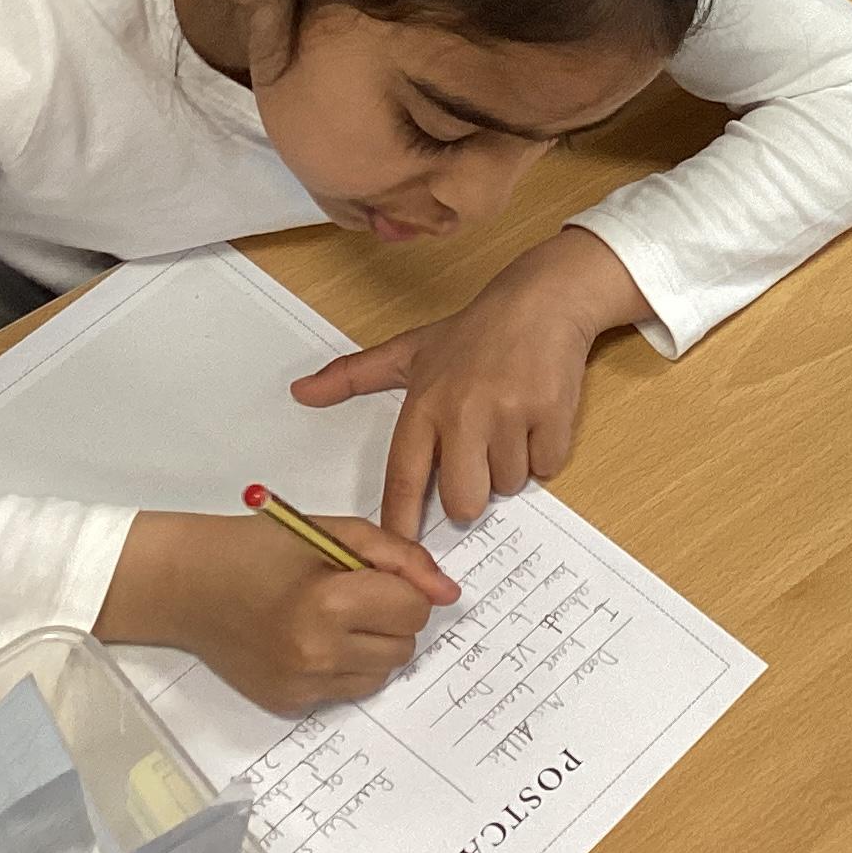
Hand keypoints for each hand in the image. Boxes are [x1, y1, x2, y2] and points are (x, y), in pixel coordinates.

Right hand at [98, 507, 457, 716]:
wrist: (189, 585)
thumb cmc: (260, 548)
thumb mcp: (336, 532)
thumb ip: (401, 559)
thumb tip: (449, 594)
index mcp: (330, 603)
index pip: (414, 610)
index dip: (403, 587)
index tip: (375, 575)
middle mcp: (318, 654)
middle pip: (404, 647)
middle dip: (392, 617)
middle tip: (354, 593)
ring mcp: (302, 686)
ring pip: (382, 674)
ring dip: (373, 646)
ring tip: (334, 616)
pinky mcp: (289, 704)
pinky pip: (347, 691)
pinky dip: (344, 667)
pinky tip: (311, 639)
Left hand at [293, 226, 647, 540]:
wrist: (542, 300)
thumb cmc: (474, 331)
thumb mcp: (409, 350)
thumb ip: (353, 377)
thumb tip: (299, 392)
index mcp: (424, 404)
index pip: (404, 479)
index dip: (402, 523)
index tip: (400, 553)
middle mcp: (463, 413)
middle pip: (464, 501)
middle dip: (473, 492)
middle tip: (478, 456)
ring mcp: (510, 414)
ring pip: (509, 485)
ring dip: (511, 466)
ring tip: (510, 423)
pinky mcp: (552, 415)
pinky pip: (547, 467)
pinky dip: (545, 453)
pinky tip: (537, 417)